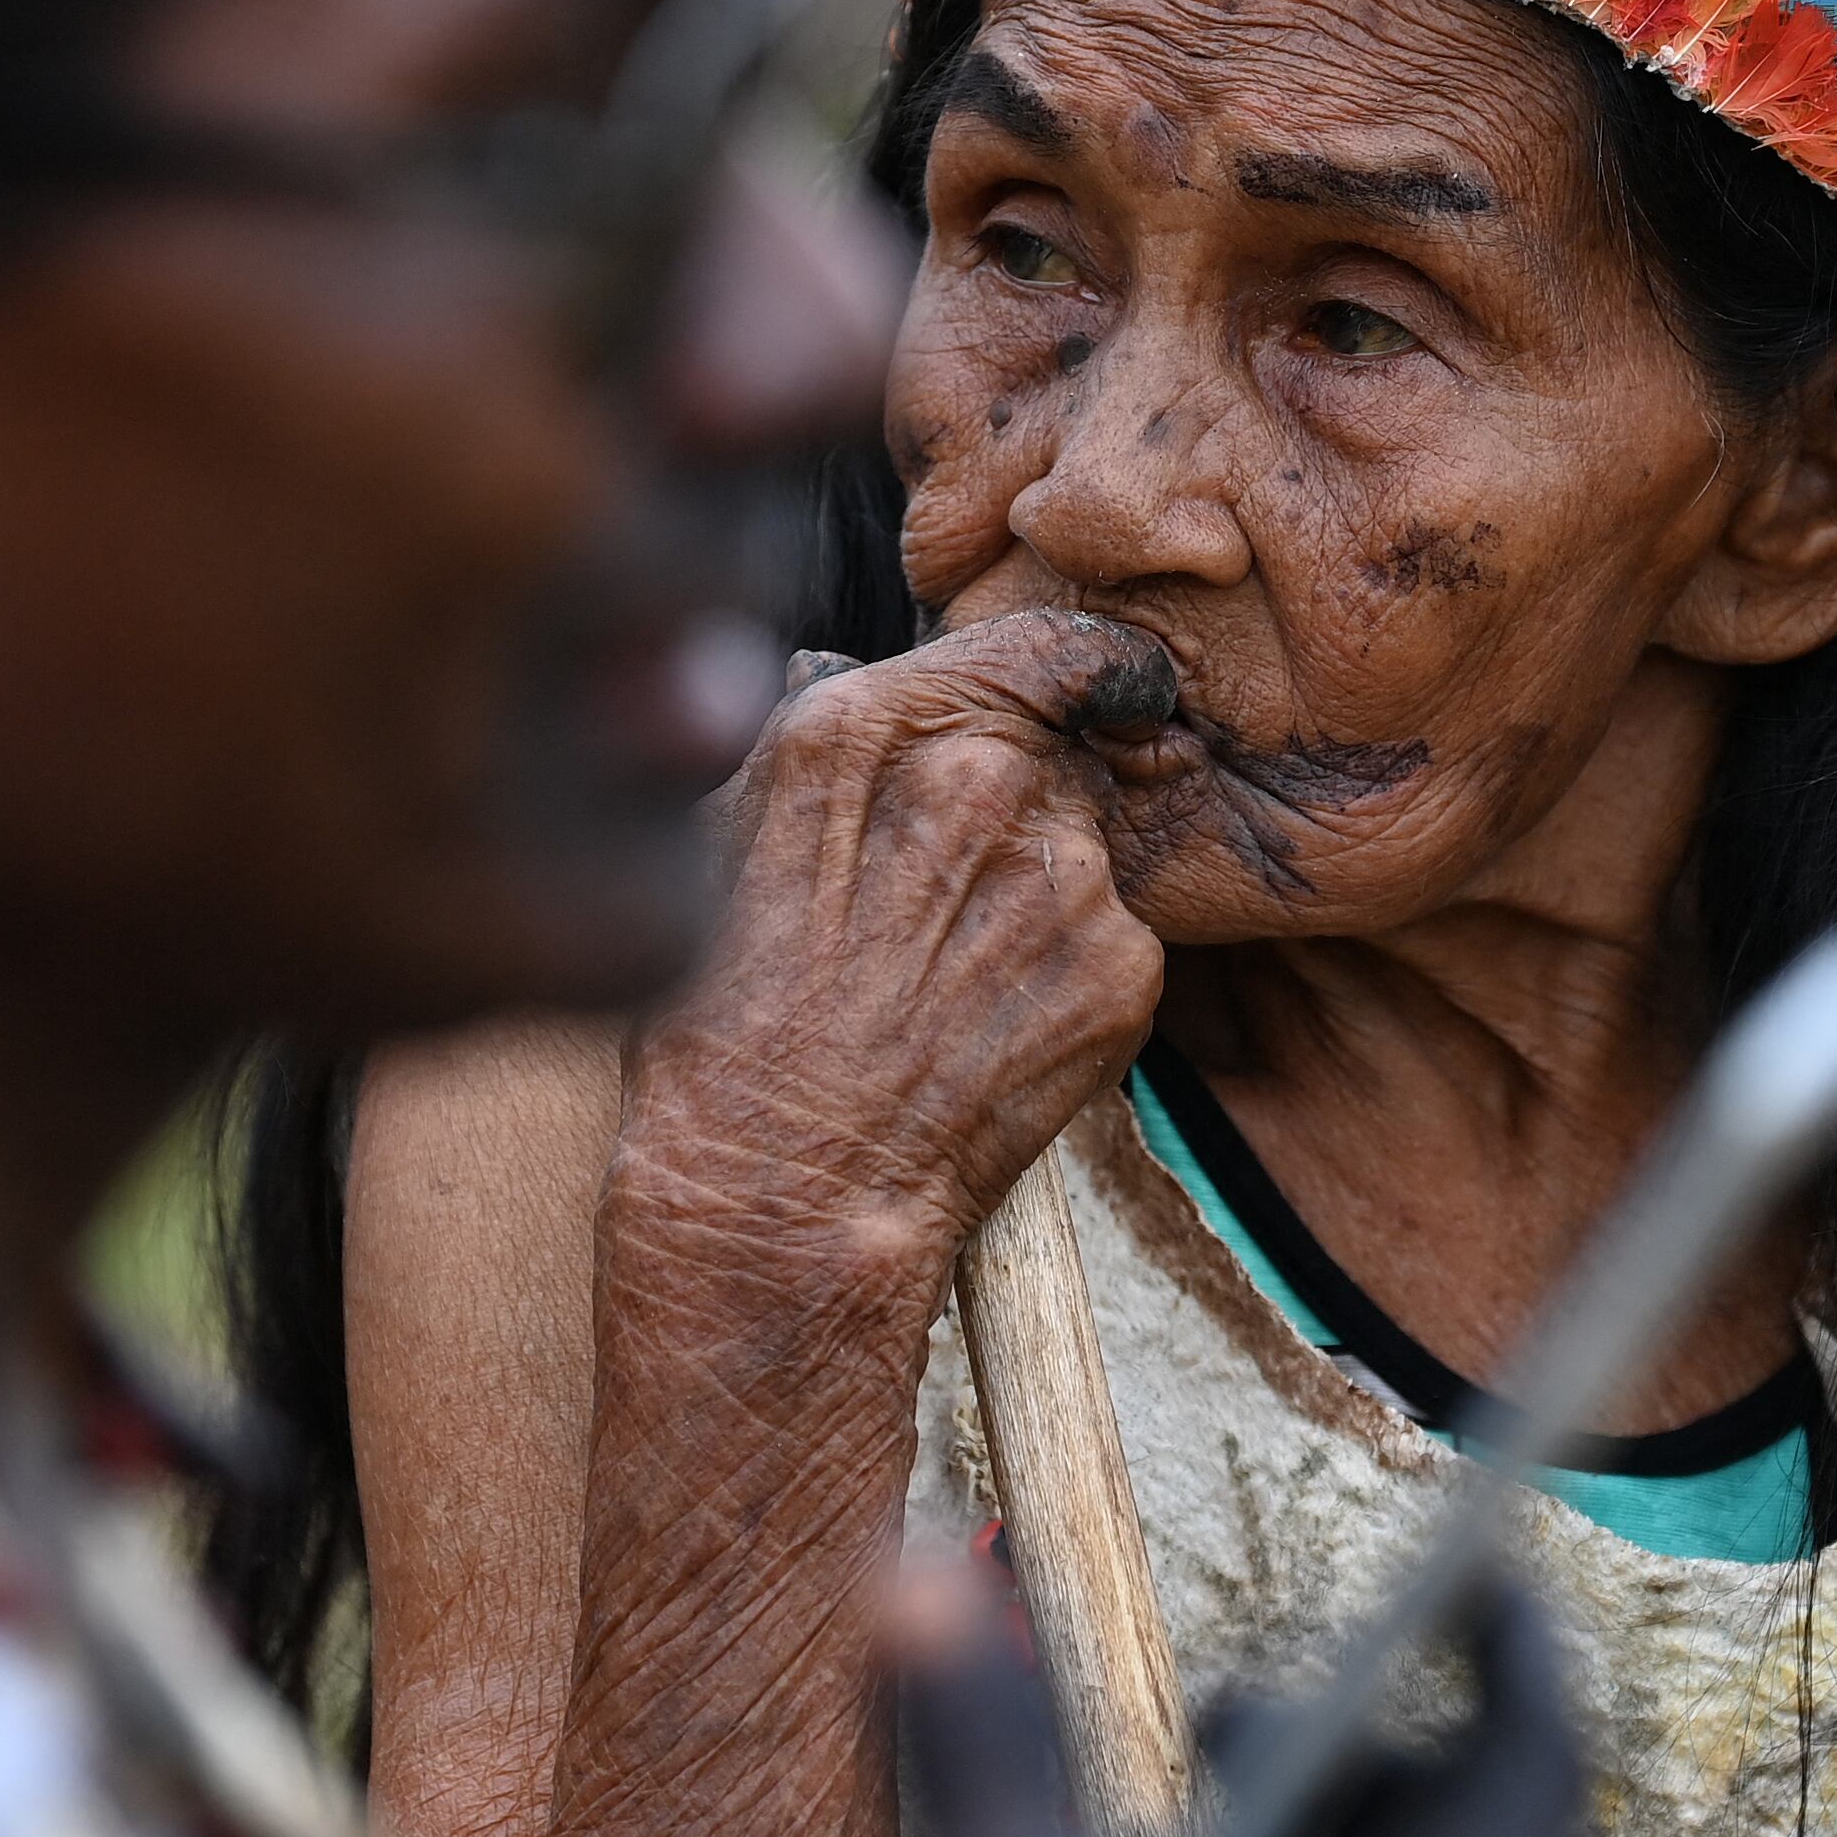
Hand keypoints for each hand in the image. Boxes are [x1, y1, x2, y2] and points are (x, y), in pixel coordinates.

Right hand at [622, 613, 1178, 1262]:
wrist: (781, 1193)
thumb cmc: (724, 1029)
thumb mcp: (717, 844)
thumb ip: (809, 736)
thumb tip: (844, 675)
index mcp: (862, 730)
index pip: (1039, 643)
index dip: (1076, 671)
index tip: (1095, 695)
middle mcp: (974, 779)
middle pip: (1054, 752)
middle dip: (1017, 811)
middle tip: (944, 908)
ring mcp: (1058, 873)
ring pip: (1081, 849)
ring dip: (1037, 898)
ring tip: (948, 985)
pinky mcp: (1119, 966)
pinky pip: (1113, 940)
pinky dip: (1068, 977)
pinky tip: (987, 1031)